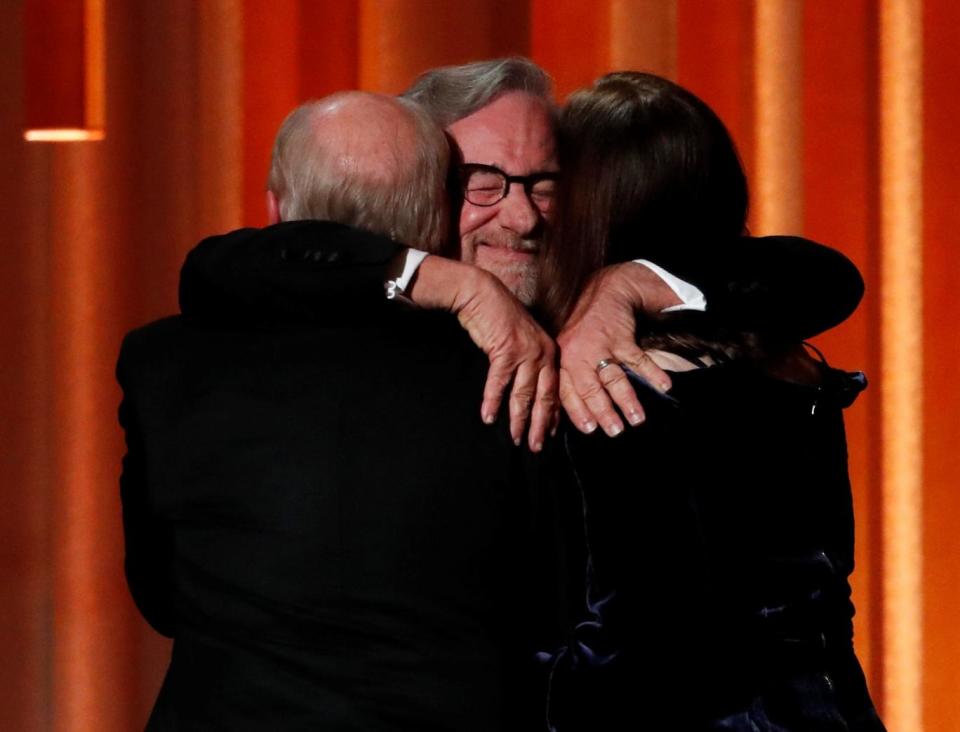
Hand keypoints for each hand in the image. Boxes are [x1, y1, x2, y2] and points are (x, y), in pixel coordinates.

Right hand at [408, 257, 557, 451]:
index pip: (555, 390)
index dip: (553, 415)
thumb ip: (528, 362)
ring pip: (524, 395)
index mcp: (549, 352)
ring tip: (515, 438)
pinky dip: (493, 401)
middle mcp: (543, 353)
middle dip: (541, 426)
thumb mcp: (521, 341)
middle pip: (545, 397)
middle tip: (537, 447)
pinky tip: (488, 417)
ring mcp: (526, 352)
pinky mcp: (506, 350)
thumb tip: (526, 388)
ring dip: (518, 420)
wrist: (481, 293)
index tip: (551, 435)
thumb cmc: (499, 318)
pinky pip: (499, 383)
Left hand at [557, 263, 675, 435]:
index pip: (568, 392)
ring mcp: (600, 346)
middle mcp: (579, 355)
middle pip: (591, 390)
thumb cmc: (582, 326)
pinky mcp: (621, 337)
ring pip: (614, 379)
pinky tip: (663, 386)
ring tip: (638, 419)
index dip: (578, 412)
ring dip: (627, 400)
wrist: (602, 289)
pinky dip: (652, 374)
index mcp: (564, 361)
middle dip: (604, 413)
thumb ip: (570, 376)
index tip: (590, 429)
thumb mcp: (566, 348)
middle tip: (615, 431)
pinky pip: (638, 359)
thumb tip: (574, 413)